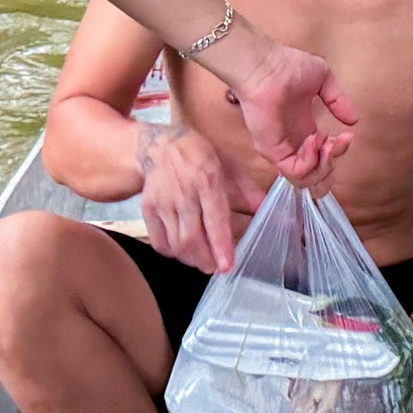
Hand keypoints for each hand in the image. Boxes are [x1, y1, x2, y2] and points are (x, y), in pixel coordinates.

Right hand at [135, 121, 260, 272]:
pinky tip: (184, 252)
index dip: (221, 246)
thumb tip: (265, 210)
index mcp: (207, 179)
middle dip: (206, 260)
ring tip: (203, 262)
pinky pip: (158, 241)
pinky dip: (172, 253)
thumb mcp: (229, 164)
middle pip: (192, 238)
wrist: (161, 143)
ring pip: (176, 243)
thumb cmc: (199, 154)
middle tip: (216, 268)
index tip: (227, 266)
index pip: (214, 219)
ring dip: (191, 259)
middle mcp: (183, 192)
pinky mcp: (148, 208)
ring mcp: (163, 202)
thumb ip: (247, 190)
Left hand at [209, 28, 356, 186]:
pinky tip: (313, 140)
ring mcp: (282, 149)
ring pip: (307, 180)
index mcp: (304, 129)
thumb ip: (338, 101)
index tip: (346, 135)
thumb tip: (353, 121)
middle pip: (317, 173)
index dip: (338, 151)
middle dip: (333, 162)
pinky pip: (295, 173)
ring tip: (326, 143)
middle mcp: (293, 142)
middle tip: (337, 142)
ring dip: (324, 165)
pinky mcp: (272, 152)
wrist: (266, 65)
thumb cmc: (288, 66)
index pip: (323, 156)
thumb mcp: (324, 80)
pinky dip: (310, 162)